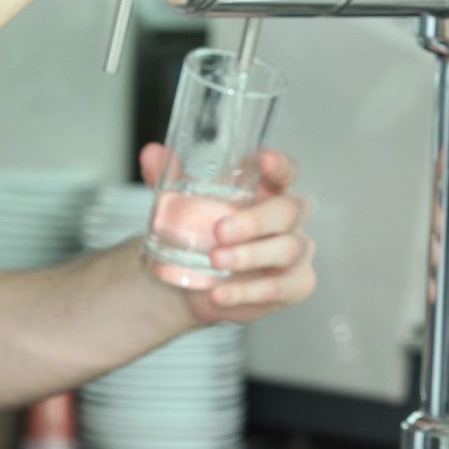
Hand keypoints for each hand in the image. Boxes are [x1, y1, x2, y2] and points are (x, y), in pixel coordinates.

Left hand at [140, 143, 316, 322]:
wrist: (193, 280)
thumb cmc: (201, 232)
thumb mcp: (183, 202)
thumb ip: (167, 176)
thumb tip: (152, 154)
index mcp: (269, 188)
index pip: (286, 170)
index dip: (280, 165)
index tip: (265, 160)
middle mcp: (289, 217)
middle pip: (288, 211)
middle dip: (255, 221)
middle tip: (220, 230)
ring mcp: (296, 250)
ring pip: (288, 249)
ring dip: (250, 256)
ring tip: (215, 260)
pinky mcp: (296, 284)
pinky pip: (281, 288)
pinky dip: (248, 292)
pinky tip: (220, 294)